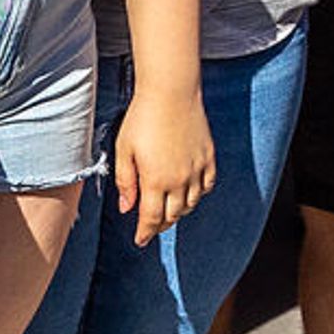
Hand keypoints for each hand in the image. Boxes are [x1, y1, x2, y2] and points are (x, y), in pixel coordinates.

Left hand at [109, 77, 214, 247]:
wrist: (171, 92)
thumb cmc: (142, 118)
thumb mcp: (124, 150)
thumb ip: (125, 182)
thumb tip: (126, 208)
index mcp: (155, 181)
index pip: (151, 219)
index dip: (145, 233)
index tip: (139, 241)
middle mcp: (180, 180)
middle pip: (172, 215)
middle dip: (160, 225)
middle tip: (150, 227)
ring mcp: (197, 170)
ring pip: (191, 204)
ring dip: (178, 212)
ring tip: (167, 211)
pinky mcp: (209, 158)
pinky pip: (207, 187)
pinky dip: (197, 195)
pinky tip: (189, 193)